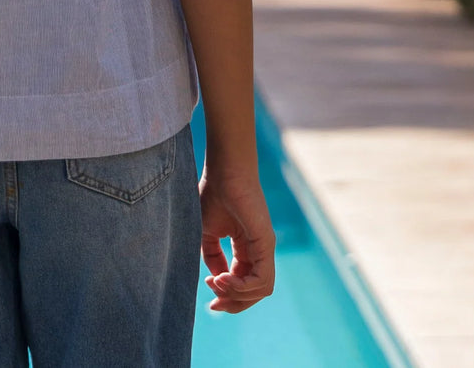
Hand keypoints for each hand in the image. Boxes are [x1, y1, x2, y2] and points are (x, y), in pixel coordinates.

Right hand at [199, 171, 275, 312]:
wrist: (224, 170)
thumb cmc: (214, 192)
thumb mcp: (206, 231)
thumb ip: (211, 255)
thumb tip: (217, 278)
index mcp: (245, 248)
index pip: (243, 282)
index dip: (226, 294)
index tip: (208, 291)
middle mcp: (258, 251)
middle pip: (253, 293)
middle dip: (232, 303)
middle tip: (213, 303)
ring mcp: (265, 249)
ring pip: (260, 291)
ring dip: (236, 296)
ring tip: (217, 283)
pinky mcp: (266, 245)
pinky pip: (261, 280)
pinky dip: (242, 287)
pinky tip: (223, 279)